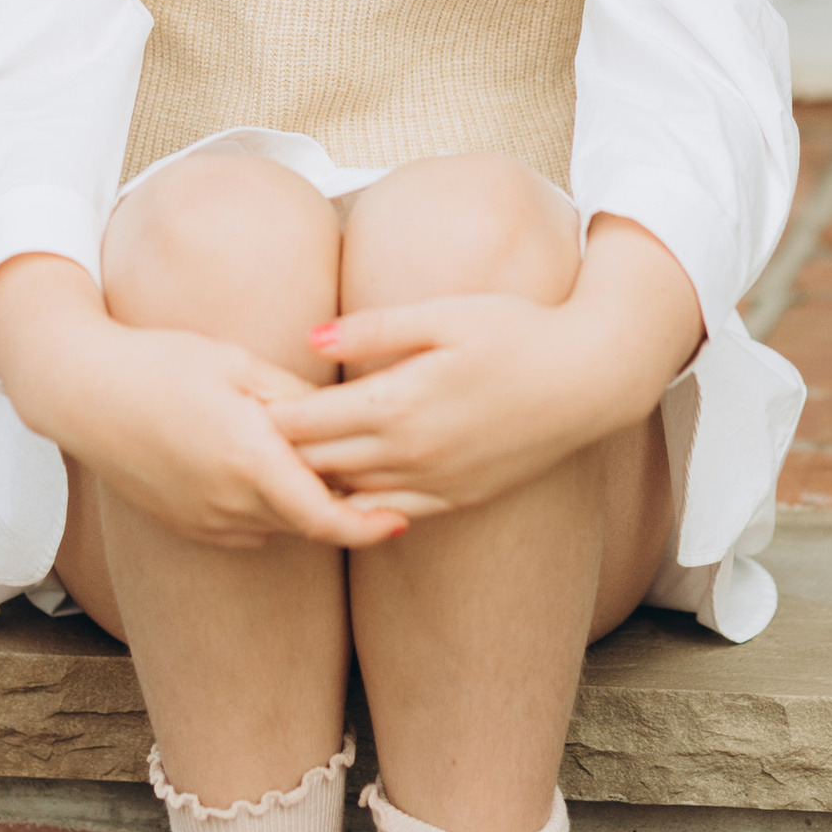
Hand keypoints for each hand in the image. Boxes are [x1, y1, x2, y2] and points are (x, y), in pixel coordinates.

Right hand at [0, 254, 408, 553]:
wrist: (85, 394)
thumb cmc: (163, 364)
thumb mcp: (238, 364)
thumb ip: (296, 398)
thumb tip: (346, 415)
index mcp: (250, 460)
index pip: (326, 518)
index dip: (370, 527)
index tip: (402, 517)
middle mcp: (230, 502)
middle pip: (308, 524)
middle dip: (342, 506)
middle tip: (372, 474)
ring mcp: (205, 520)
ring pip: (278, 526)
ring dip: (302, 505)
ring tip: (317, 465)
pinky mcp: (187, 525)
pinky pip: (245, 528)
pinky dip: (268, 509)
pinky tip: (267, 472)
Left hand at [271, 214, 699, 518]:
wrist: (589, 380)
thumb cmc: (517, 332)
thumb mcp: (443, 315)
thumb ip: (373, 329)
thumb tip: (309, 337)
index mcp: (398, 405)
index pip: (307, 423)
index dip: (269, 415)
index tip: (243, 401)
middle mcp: (410, 455)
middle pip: (319, 465)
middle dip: (280, 453)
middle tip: (245, 439)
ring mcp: (435, 484)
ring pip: (350, 496)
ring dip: (315, 483)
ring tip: (282, 467)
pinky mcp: (459, 499)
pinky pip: (391, 516)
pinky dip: (358, 506)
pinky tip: (342, 492)